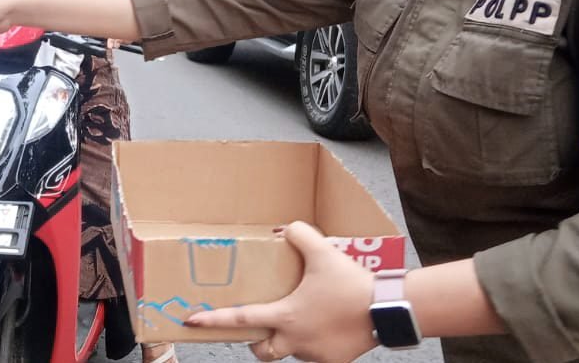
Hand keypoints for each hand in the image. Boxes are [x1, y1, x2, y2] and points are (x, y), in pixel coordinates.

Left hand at [186, 222, 377, 362]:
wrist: (387, 311)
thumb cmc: (351, 284)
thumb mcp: (323, 251)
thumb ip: (300, 234)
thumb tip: (286, 230)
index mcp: (286, 316)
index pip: (241, 319)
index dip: (214, 320)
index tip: (191, 320)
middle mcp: (295, 341)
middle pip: (262, 351)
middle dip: (255, 344)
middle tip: (260, 328)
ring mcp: (314, 355)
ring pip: (291, 352)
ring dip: (290, 339)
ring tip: (305, 318)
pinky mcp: (334, 362)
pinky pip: (316, 356)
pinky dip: (315, 344)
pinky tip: (327, 327)